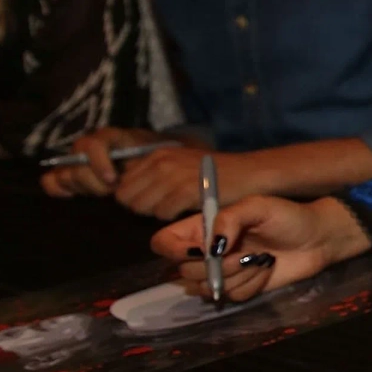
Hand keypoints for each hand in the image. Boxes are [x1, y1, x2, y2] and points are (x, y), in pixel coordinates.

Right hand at [38, 127, 164, 198]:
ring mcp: (75, 160)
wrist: (153, 158)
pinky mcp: (69, 173)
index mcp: (107, 137)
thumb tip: (129, 169)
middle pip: (77, 166)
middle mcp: (87, 146)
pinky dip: (58, 188)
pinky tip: (73, 195)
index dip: (99, 163)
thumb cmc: (153, 156)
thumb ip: (141, 159)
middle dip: (94, 183)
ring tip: (103, 190)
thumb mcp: (154, 153)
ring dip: (84, 187)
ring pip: (64, 175)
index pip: (93, 145)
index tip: (113, 180)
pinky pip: (51, 180)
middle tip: (112, 189)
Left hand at [113, 148, 253, 219]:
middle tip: (165, 208)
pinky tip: (188, 209)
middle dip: (141, 208)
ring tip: (177, 208)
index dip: (133, 198)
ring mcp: (172, 175)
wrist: (250, 173)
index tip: (153, 202)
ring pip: (142, 207)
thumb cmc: (215, 174)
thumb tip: (125, 192)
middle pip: (126, 198)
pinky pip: (162, 213)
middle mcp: (161, 162)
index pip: (121, 186)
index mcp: (156, 155)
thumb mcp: (179, 165)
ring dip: (157, 213)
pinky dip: (173, 217)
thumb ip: (153, 175)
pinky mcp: (186, 190)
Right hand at [152, 196, 371, 301]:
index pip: (163, 243)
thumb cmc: (288, 216)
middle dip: (216, 267)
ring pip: (206, 289)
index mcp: (202, 226)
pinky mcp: (238, 289)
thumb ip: (229, 219)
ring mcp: (221, 273)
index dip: (173, 251)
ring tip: (260, 259)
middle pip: (183, 272)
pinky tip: (265, 270)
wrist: (317, 239)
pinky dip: (250, 285)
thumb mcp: (258, 206)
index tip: (201, 251)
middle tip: (245, 253)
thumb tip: (210, 246)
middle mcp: (205, 251)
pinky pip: (230, 297)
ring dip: (236, 276)